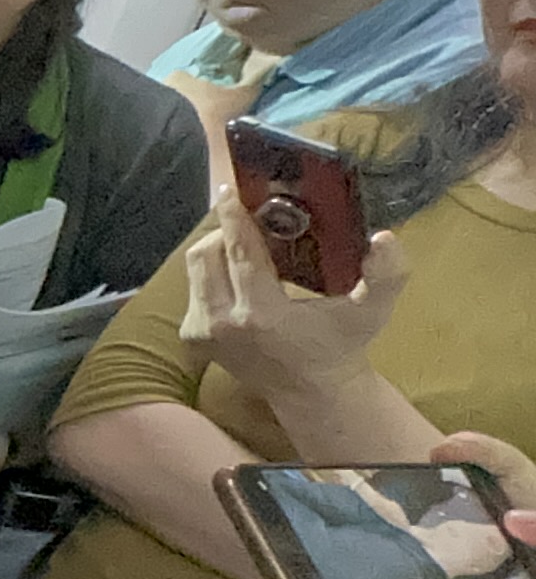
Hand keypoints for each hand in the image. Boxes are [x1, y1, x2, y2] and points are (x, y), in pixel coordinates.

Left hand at [180, 194, 407, 405]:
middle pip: (207, 254)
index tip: (231, 190)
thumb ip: (386, 274)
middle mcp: (223, 324)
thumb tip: (384, 237)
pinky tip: (239, 272)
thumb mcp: (372, 310)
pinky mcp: (192, 336)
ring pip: (196, 268)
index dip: (233, 217)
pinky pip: (194, 287)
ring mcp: (202, 332)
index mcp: (262, 315)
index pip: (239, 253)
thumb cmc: (342, 343)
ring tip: (247, 241)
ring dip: (218, 248)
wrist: (311, 388)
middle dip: (226, 229)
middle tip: (252, 217)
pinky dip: (213, 272)